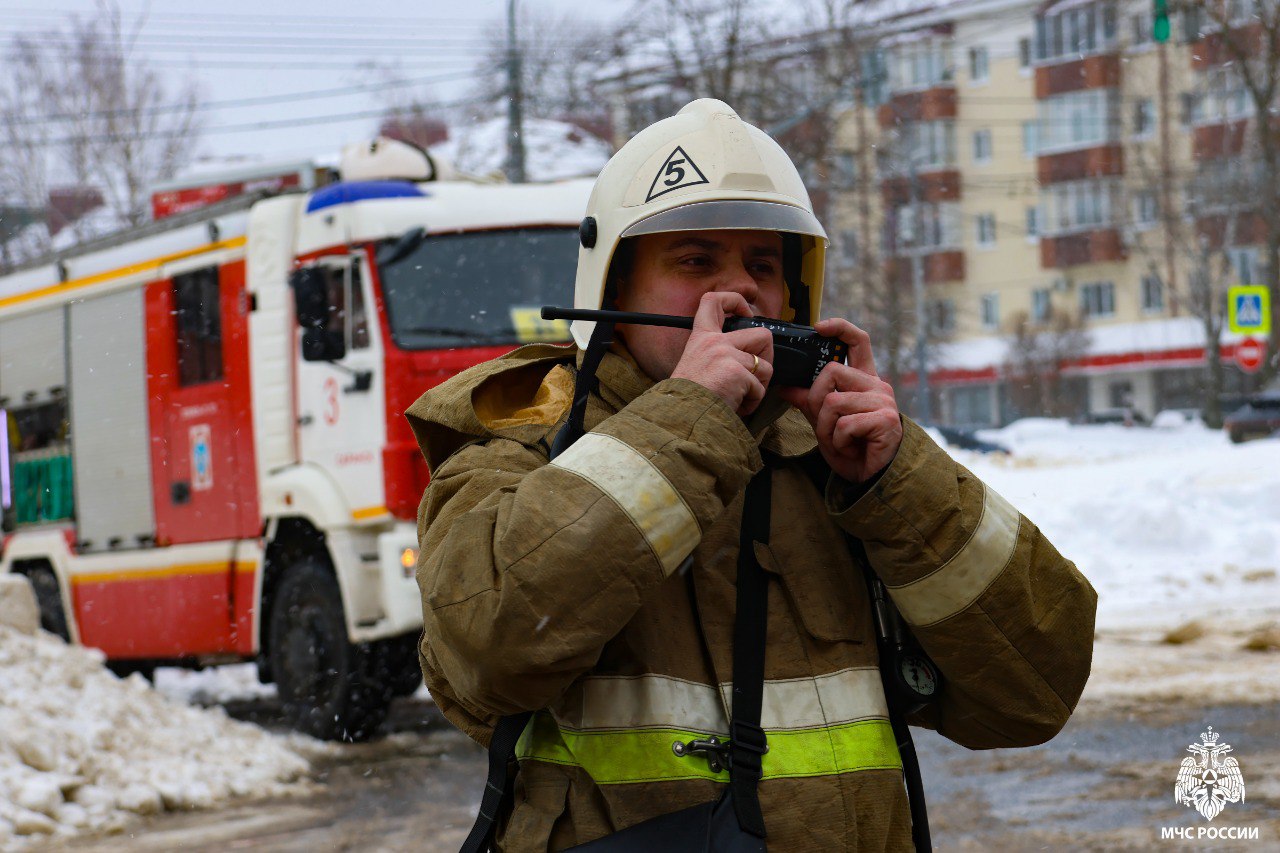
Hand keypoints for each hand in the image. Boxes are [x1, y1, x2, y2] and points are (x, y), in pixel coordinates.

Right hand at [671, 291, 774, 415]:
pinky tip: (736, 406)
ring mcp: (726, 355)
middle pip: (762, 334)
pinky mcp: (737, 372)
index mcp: (701, 336)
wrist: (681, 415)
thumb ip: (717, 353)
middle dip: (767, 357)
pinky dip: (753, 402)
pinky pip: (760, 388)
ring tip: (741, 396)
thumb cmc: (688, 397)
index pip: (713, 300)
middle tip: (756, 374)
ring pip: (766, 366)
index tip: (746, 313)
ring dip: (759, 385)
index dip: (735, 301)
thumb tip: (747, 356)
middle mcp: (714, 341)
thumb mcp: (696, 363)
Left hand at [778, 318, 901, 483]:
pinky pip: (845, 423)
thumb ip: (809, 401)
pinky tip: (851, 447)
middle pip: (831, 372)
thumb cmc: (852, 448)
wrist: (872, 478)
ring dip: (827, 428)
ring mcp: (883, 401)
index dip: (839, 328)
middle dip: (817, 401)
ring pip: (833, 401)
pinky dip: (839, 441)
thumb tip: (785, 387)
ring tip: (840, 440)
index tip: (819, 327)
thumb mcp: (825, 422)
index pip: (858, 341)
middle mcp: (877, 386)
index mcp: (864, 380)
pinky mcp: (885, 419)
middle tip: (825, 424)